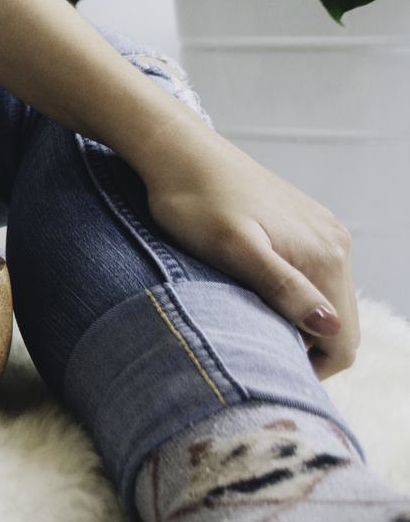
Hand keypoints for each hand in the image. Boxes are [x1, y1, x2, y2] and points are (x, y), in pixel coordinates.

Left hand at [135, 123, 358, 379]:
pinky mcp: (303, 223)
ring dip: (293, 320)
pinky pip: (311, 274)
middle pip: (339, 323)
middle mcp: (335, 244)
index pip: (343, 341)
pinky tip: (250, 291)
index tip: (263, 369)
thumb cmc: (194, 202)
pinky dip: (290, 295)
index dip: (309, 368)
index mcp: (325, 256)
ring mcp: (321, 231)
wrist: (178, 152)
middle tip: (250, 348)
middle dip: (303, 346)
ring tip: (246, 319)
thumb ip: (282, 286)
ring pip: (325, 300)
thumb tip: (330, 327)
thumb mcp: (232, 249)